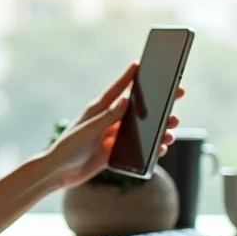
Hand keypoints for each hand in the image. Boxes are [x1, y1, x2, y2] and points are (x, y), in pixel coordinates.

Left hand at [44, 63, 183, 189]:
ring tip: (171, 129)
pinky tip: (162, 150)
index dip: (129, 76)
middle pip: (136, 109)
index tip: (140, 63)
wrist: (58, 173)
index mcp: (98, 110)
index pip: (117, 90)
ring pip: (141, 130)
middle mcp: (107, 121)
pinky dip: (150, 150)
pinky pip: (137, 150)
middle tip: (178, 94)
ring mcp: (112, 137)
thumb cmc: (68, 148)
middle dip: (157, 104)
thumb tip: (125, 100)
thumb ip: (107, 117)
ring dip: (158, 130)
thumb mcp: (88, 131)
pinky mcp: (114, 153)